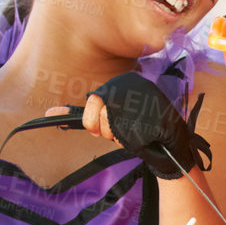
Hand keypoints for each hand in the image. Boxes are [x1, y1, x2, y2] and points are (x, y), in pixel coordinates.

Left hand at [76, 75, 210, 178]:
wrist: (175, 143)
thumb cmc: (142, 131)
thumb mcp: (111, 119)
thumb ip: (86, 115)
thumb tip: (50, 114)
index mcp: (124, 81)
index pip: (92, 102)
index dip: (98, 121)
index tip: (113, 124)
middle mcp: (131, 85)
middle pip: (94, 113)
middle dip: (104, 130)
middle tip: (124, 130)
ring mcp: (139, 100)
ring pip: (107, 126)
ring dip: (118, 138)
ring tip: (137, 131)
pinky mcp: (147, 117)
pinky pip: (122, 137)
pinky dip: (130, 143)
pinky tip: (145, 137)